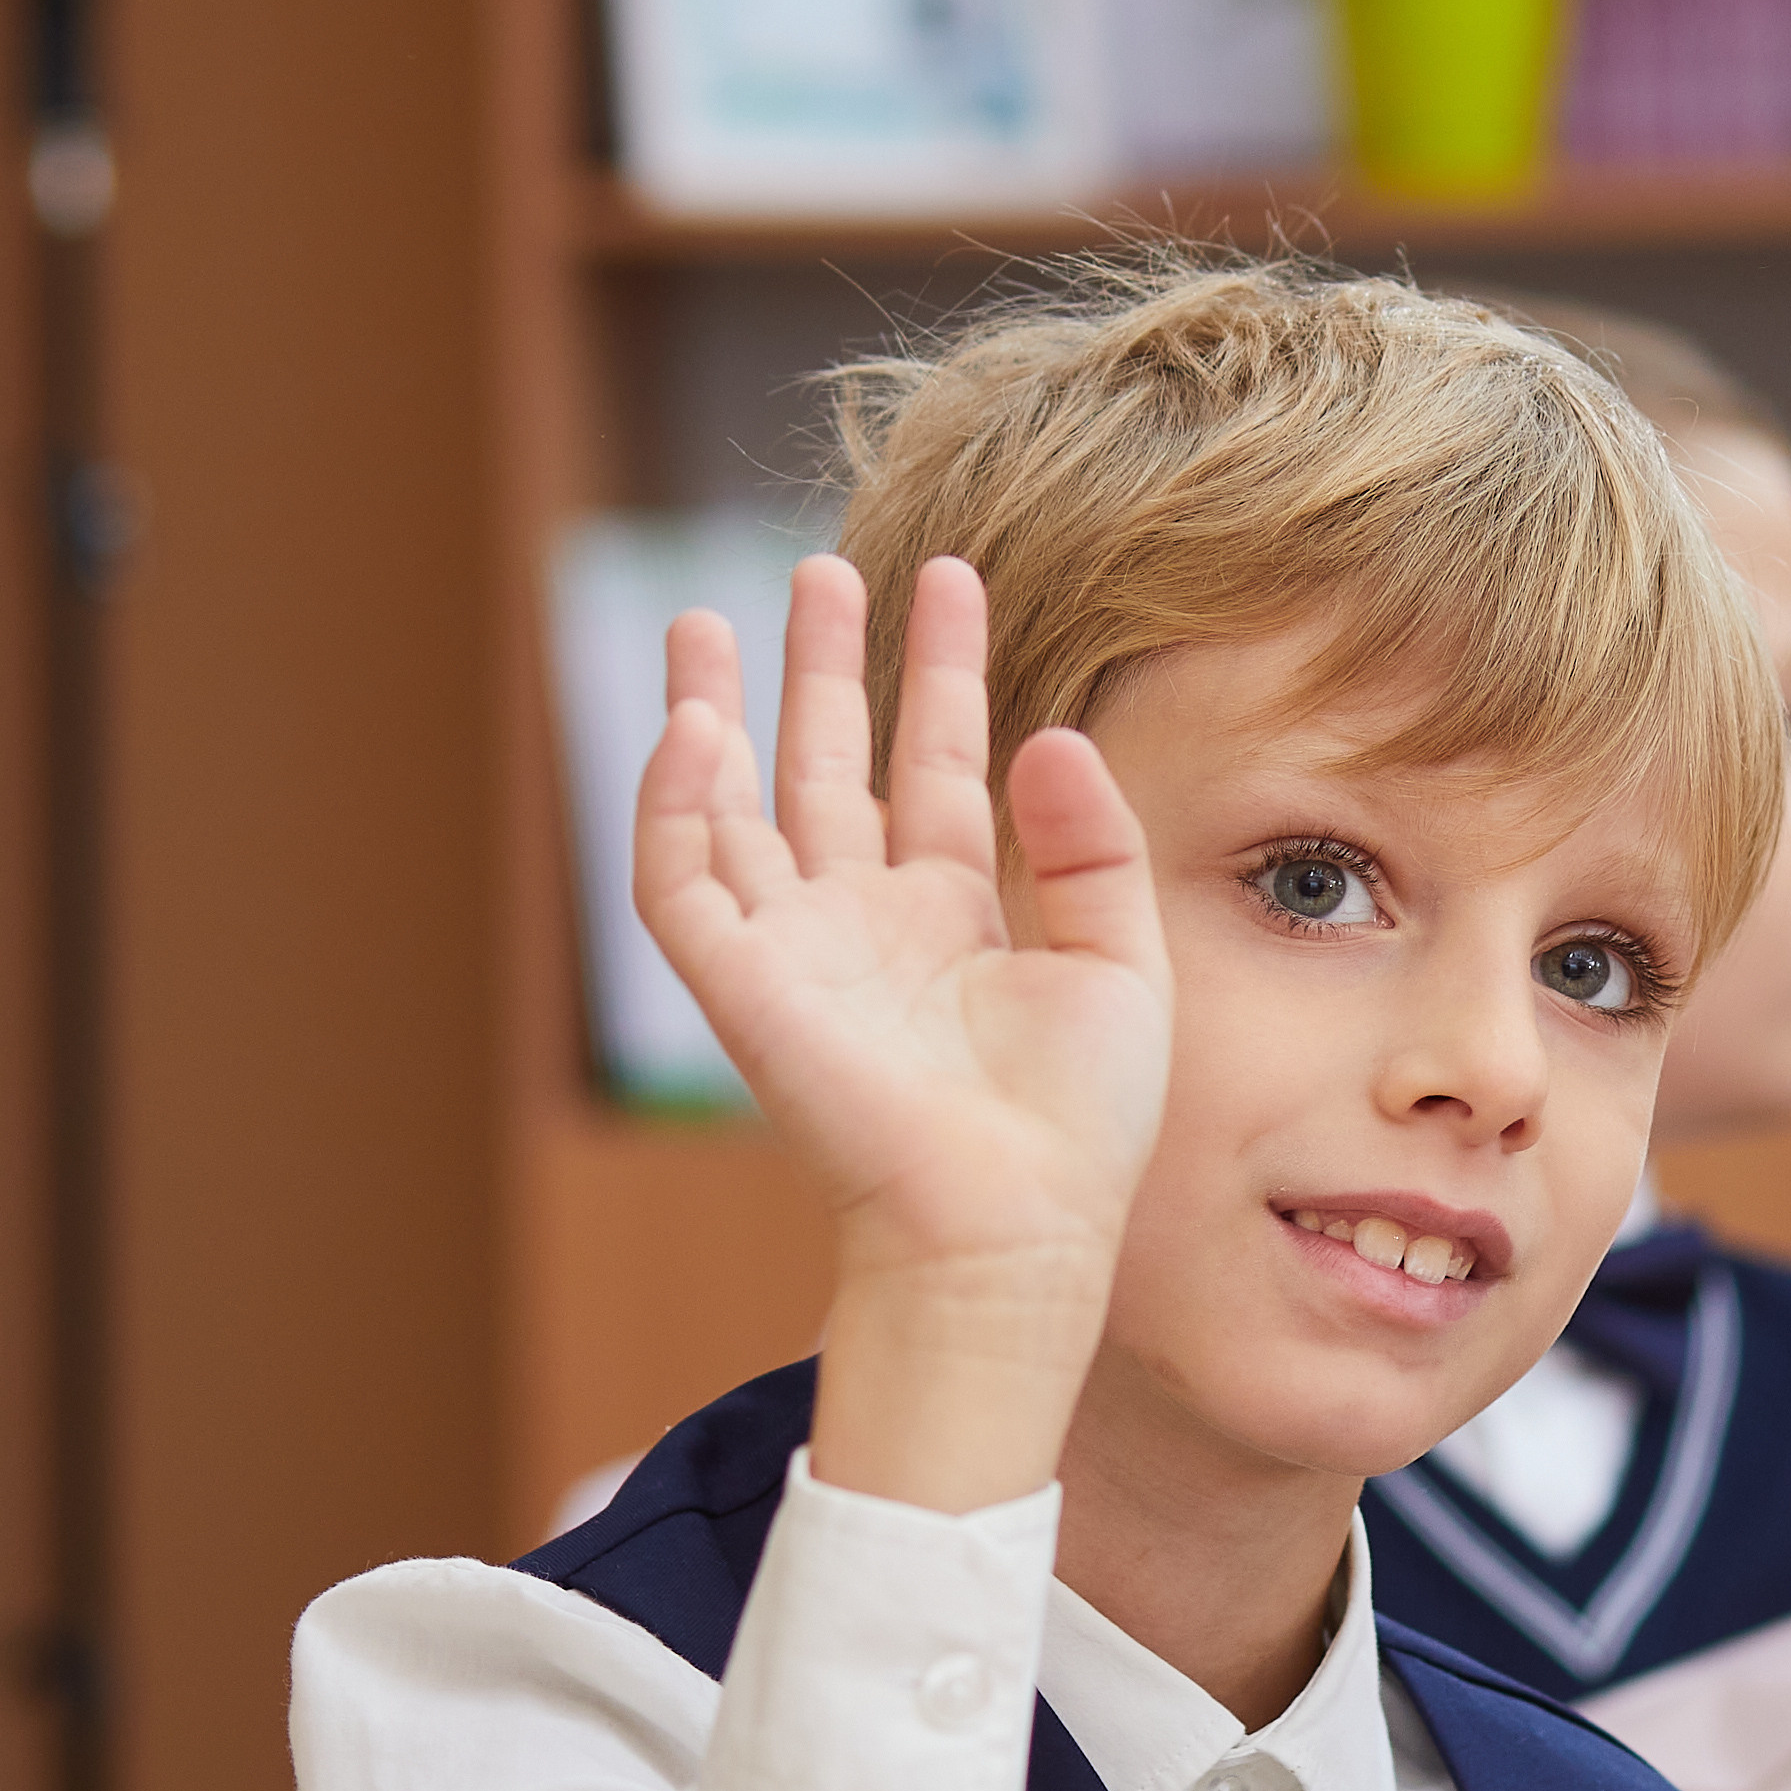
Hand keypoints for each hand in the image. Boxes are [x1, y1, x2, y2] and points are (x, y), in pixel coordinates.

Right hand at [634, 554, 1172, 1508]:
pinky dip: (673, 804)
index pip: (931, 764)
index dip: (938, 671)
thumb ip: (1091, 844)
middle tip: (820, 568)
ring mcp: (796, 954)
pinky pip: (681, 882)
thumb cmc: (1076, 1127)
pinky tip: (695, 724)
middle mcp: (863, 927)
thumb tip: (1049, 734)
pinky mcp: (742, 989)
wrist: (1014, 1223)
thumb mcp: (1118, 960)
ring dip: (714, 713)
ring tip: (706, 617)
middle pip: (822, 768)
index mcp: (949, 920)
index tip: (952, 575)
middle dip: (817, 668)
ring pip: (730, 809)